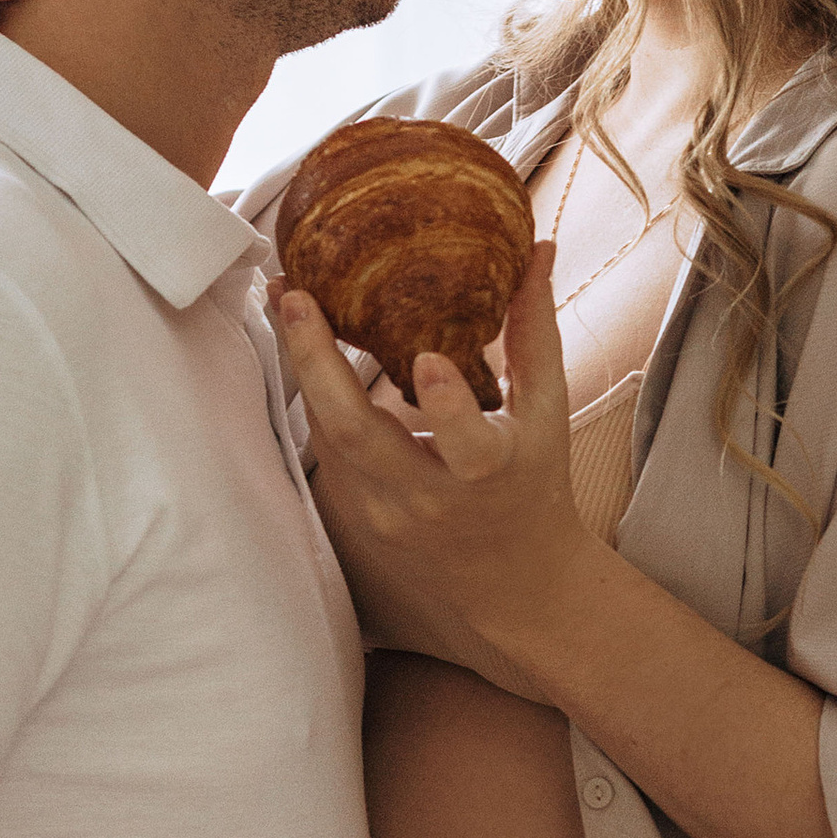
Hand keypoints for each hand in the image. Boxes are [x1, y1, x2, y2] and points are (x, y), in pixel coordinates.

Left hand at [274, 246, 594, 685]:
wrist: (517, 587)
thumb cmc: (536, 489)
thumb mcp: (549, 414)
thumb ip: (535, 333)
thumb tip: (539, 250)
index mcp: (490, 474)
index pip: (466, 445)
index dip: (446, 407)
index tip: (428, 360)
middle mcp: (431, 499)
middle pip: (359, 438)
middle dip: (318, 364)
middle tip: (296, 297)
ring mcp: (387, 514)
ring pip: (328, 441)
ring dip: (303, 371)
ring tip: (287, 304)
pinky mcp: (358, 519)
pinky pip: (327, 452)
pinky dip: (316, 400)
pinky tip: (303, 346)